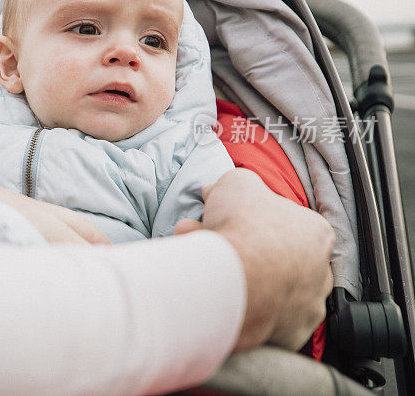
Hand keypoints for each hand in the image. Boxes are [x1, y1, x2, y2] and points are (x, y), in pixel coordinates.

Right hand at [175, 168, 333, 350]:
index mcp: (315, 232)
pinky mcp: (290, 335)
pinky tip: (216, 292)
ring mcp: (307, 306)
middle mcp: (319, 270)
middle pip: (271, 254)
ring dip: (235, 273)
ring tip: (198, 261)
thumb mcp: (236, 183)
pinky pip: (263, 318)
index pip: (281, 221)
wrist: (235, 279)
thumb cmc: (242, 228)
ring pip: (266, 287)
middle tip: (203, 236)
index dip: (246, 216)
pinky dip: (239, 305)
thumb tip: (218, 191)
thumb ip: (235, 184)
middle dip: (234, 244)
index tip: (223, 217)